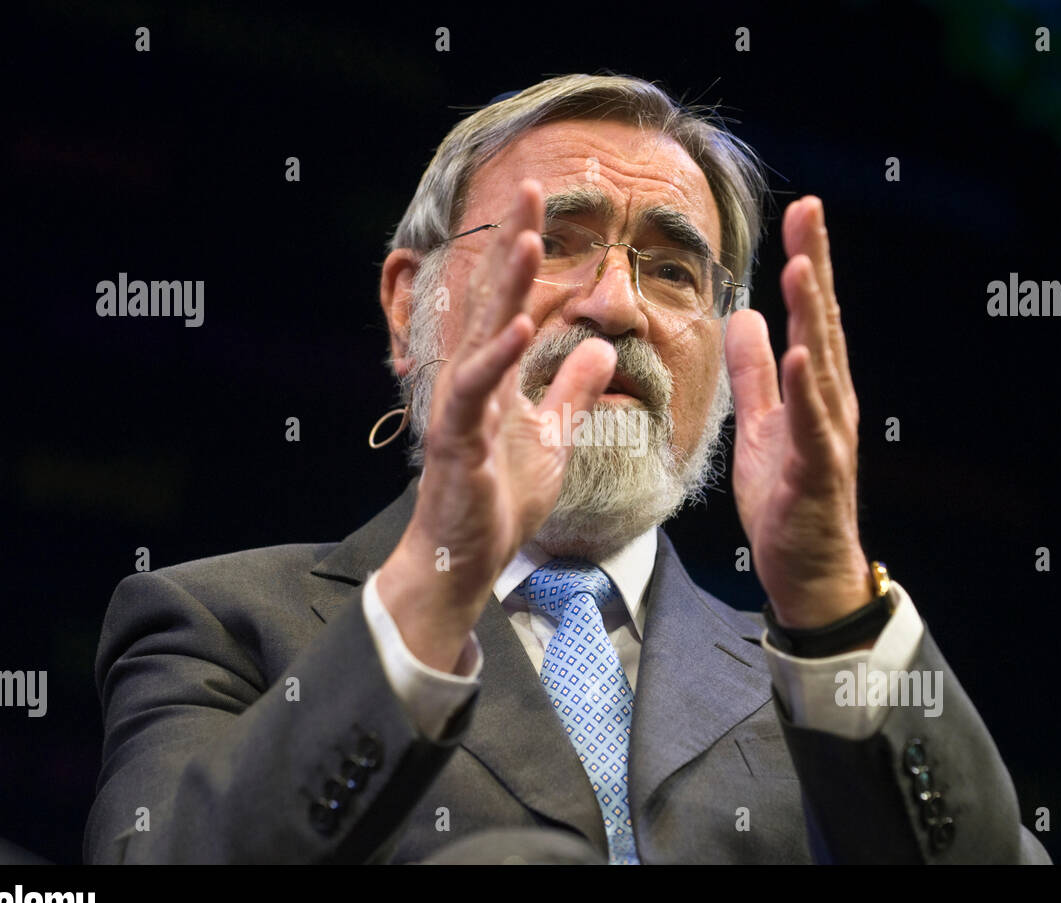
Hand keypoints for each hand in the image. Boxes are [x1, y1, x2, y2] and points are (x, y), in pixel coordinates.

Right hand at [379, 180, 615, 670]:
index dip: (528, 250)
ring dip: (506, 285)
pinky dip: (498, 358)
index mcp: (495, 374)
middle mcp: (473, 378)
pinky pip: (478, 391)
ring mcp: (462, 405)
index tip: (549, 202)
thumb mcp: (552, 435)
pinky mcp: (458, 437)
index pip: (512, 299)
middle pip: (494, 297)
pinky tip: (519, 328)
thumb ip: (570, 389)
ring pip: (483, 332)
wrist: (467, 557)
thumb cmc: (500, 497)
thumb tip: (602, 347)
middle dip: (514, 241)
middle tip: (533, 187)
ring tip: (529, 237)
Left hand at [724, 196, 872, 630]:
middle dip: (815, 266)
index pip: (811, 314)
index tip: (801, 211)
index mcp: (815, 388)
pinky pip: (813, 425)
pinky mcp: (818, 471)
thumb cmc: (786, 498)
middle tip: (810, 210)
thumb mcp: (759, 424)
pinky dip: (808, 389)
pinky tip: (804, 355)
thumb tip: (745, 317)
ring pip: (822, 365)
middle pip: (823, 324)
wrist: (806, 570)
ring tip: (802, 267)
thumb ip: (755, 372)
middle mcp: (830, 402)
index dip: (807, 261)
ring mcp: (828, 435)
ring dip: (814, 316)